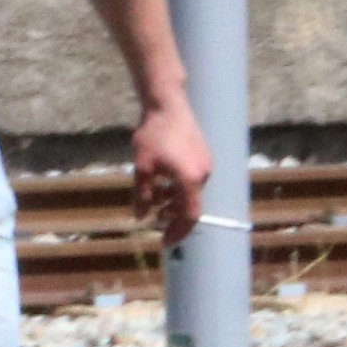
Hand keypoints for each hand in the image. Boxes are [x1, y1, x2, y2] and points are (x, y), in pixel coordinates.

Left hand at [127, 94, 211, 247]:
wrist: (167, 104)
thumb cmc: (153, 135)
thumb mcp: (143, 168)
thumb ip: (143, 195)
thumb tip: (141, 217)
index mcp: (190, 180)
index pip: (190, 217)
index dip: (178, 232)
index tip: (165, 242)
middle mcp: (203, 175)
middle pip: (191, 206)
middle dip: (173, 217)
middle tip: (156, 223)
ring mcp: (205, 165)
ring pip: (191, 193)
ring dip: (174, 201)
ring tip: (155, 203)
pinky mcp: (203, 156)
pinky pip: (192, 181)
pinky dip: (179, 188)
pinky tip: (162, 184)